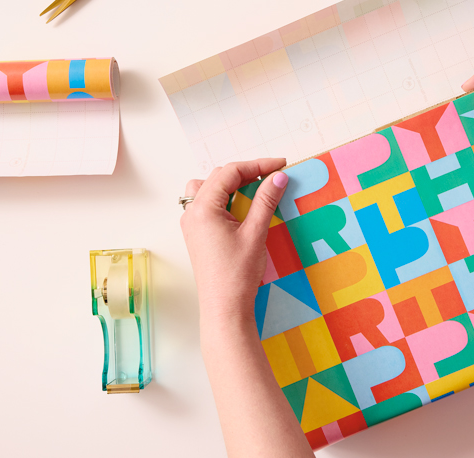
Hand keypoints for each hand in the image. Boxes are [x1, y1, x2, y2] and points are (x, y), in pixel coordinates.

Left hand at [180, 159, 288, 322]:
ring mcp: (192, 224)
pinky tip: (242, 207)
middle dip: (246, 172)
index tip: (281, 165)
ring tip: (255, 188)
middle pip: (218, 177)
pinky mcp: (198, 234)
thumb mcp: (256, 233)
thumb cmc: (237, 274)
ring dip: (231, 184)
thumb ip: (266, 200)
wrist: (224, 307)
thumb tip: (278, 176)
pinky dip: (225, 199)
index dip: (257, 165)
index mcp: (203, 208)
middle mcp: (192, 212)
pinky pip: (208, 205)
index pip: (230, 172)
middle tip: (273, 176)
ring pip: (208, 188)